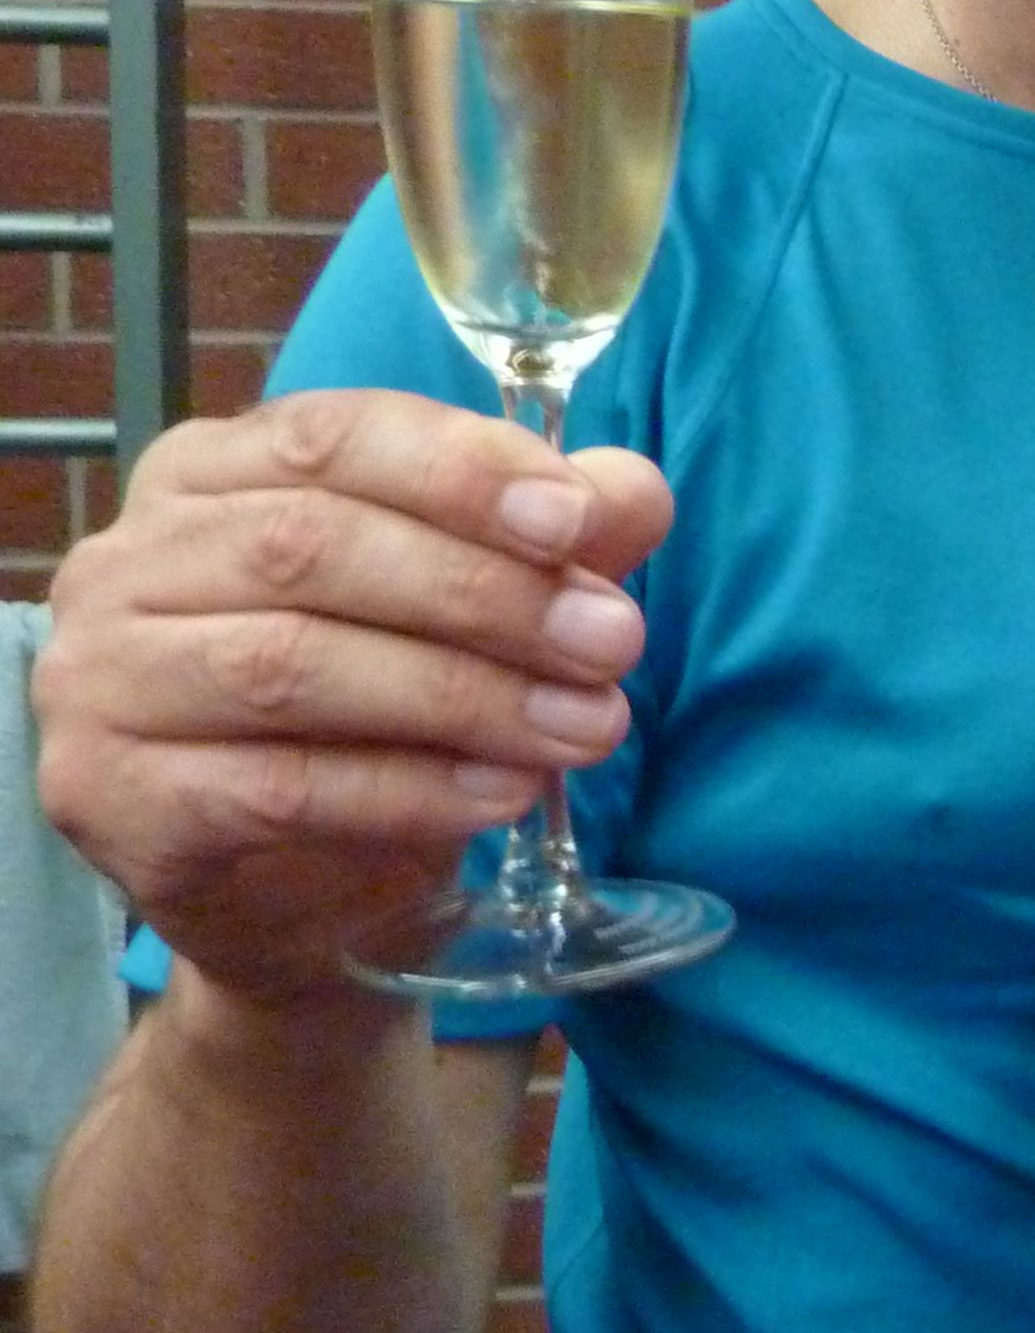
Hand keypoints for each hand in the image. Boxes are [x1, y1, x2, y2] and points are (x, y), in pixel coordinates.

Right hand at [32, 389, 674, 1000]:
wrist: (297, 896)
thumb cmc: (377, 717)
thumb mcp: (475, 611)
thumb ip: (549, 541)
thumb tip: (633, 492)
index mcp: (211, 473)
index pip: (334, 436)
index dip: (462, 471)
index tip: (578, 522)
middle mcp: (131, 561)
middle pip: (315, 548)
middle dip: (486, 593)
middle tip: (615, 641)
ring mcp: (103, 679)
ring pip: (295, 665)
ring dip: (464, 695)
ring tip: (589, 726)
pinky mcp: (112, 794)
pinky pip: (277, 785)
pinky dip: (409, 789)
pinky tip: (507, 793)